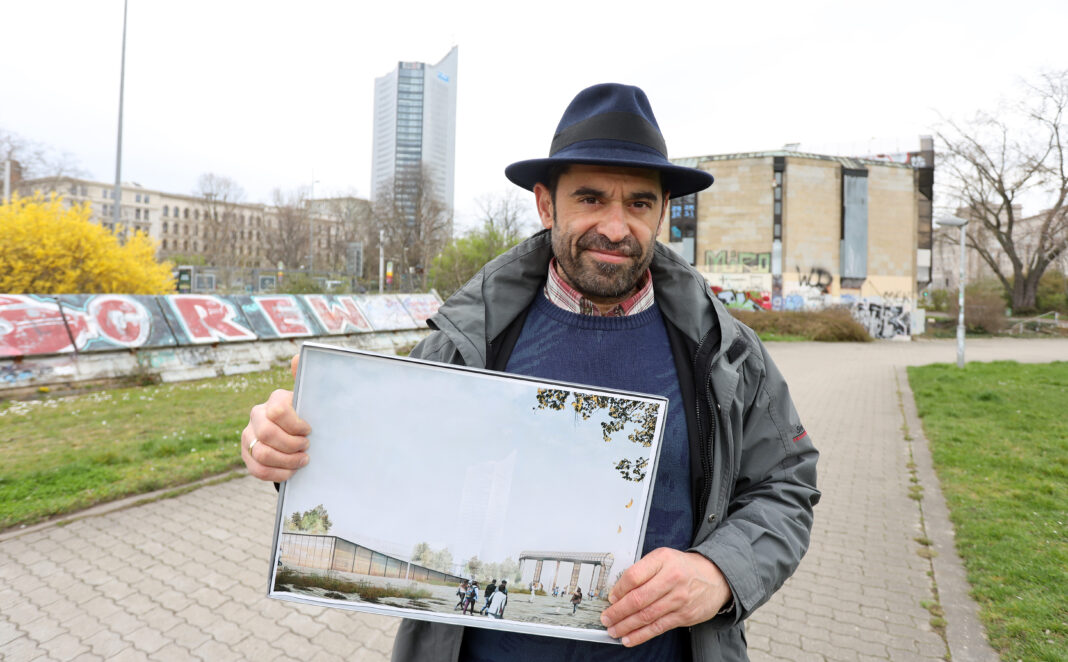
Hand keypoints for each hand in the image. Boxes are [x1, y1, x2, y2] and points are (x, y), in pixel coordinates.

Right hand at [241, 354, 310, 481]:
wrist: (296, 434)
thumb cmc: (307, 415)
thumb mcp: (310, 400)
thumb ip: (306, 380)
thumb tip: (299, 355)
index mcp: (274, 400)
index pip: (277, 411)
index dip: (295, 425)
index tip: (309, 430)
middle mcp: (257, 416)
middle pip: (268, 434)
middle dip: (291, 445)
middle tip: (307, 447)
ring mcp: (248, 436)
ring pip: (262, 453)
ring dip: (286, 461)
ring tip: (302, 460)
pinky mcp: (247, 455)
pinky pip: (258, 469)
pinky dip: (278, 474)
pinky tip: (292, 471)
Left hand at [599, 548, 731, 646]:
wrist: (715, 577)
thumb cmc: (683, 567)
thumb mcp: (663, 558)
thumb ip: (643, 570)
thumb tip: (619, 591)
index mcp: (662, 560)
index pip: (634, 576)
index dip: (618, 589)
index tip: (610, 598)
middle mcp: (671, 578)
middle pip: (638, 599)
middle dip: (618, 612)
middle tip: (606, 618)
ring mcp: (679, 599)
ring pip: (646, 616)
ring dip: (626, 626)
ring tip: (614, 630)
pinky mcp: (684, 615)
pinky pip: (658, 627)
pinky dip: (641, 635)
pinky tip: (629, 638)